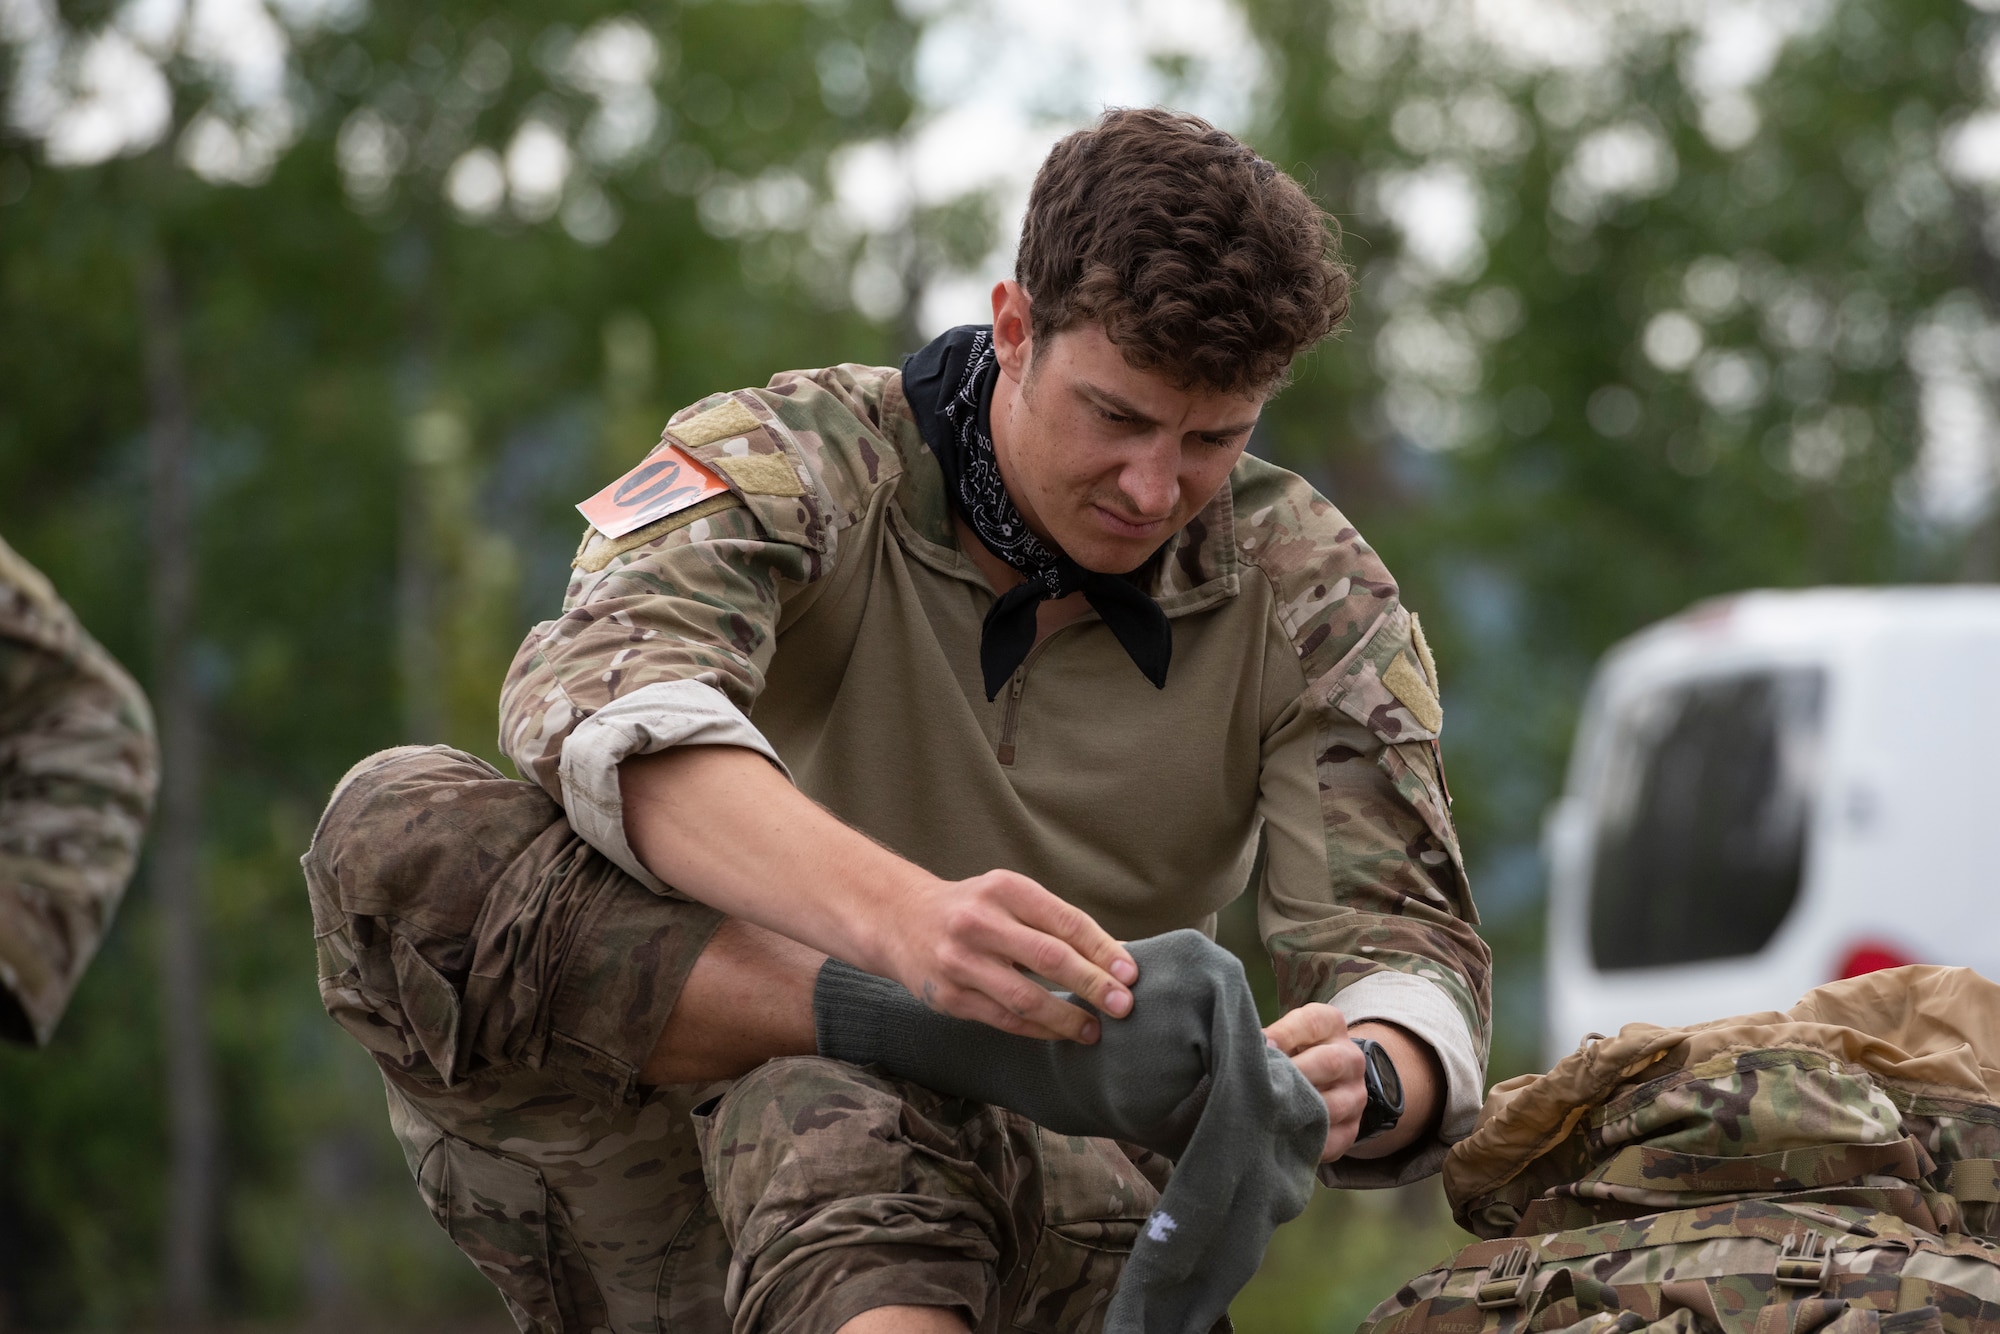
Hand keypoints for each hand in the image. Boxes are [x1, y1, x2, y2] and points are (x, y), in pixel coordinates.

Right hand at [881, 869, 1137, 1044]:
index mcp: (1005, 889)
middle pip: (1050, 957)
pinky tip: (1060, 1033)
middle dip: (1094, 984)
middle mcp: (980, 921)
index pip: (1066, 922)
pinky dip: (1038, 1030)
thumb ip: (1056, 924)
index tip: (1131, 973)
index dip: (1103, 950)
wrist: (899, 919)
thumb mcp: (1010, 898)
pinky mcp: (948, 997)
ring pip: (1026, 997)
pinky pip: (1003, 1019)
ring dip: (1067, 1017)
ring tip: (1095, 1029)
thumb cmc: (972, 909)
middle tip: (1125, 1005)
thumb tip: (1117, 956)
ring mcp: (960, 961)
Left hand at [1263, 1002, 1365, 1161]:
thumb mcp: (1285, 1033)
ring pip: (1332, 1106)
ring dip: (1298, 1111)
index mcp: (1331, 1026)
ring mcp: (1354, 1096)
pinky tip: (1281, 1139)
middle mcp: (1350, 1059)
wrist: (1328, 1080)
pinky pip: (1331, 1139)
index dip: (1283, 1034)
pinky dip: (1306, 1140)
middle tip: (1262, 1084)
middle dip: (1292, 1074)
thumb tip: (1245, 1049)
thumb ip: (1269, 1039)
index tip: (1260, 1045)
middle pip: (1328, 1063)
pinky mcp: (1350, 1129)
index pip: (1311, 1023)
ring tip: (1267, 1113)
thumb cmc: (1292, 1051)